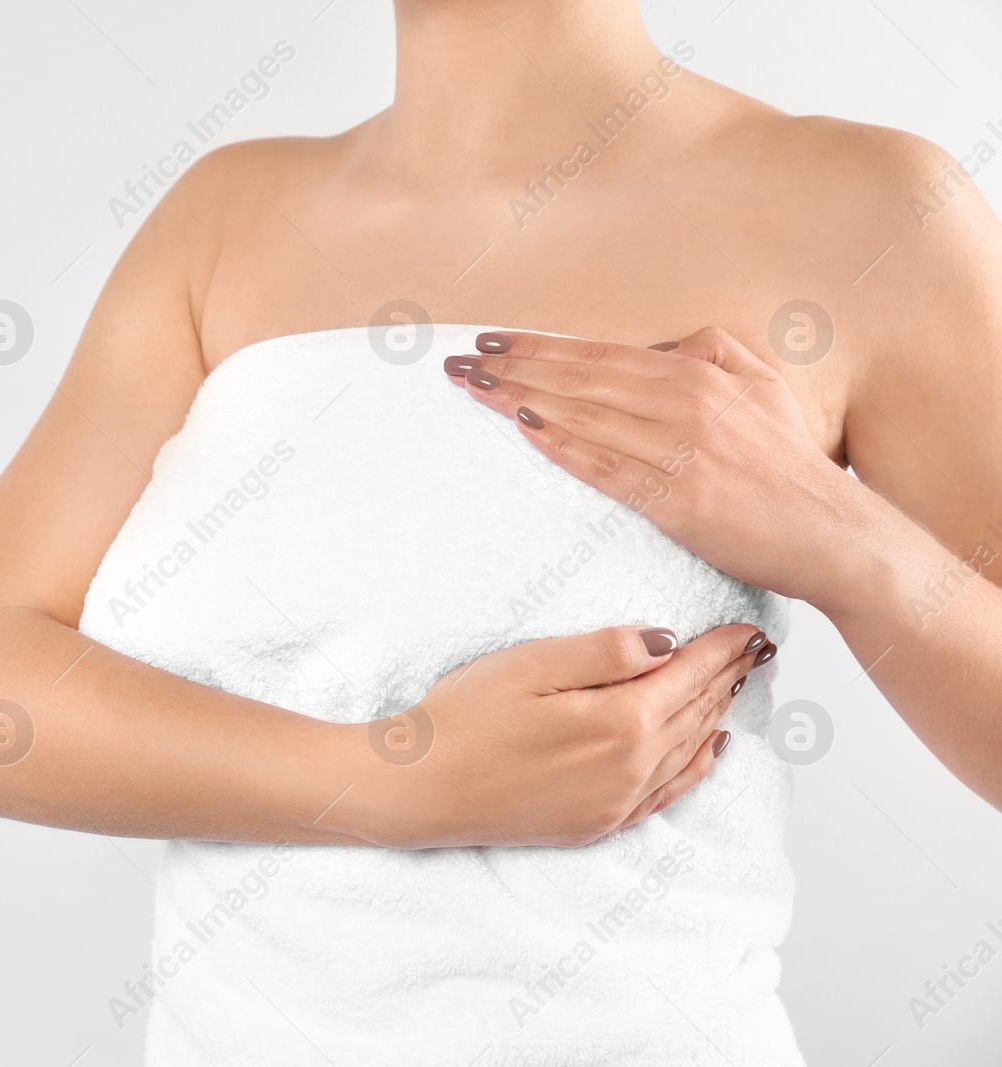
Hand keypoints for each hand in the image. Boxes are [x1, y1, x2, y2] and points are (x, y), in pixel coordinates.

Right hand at [340, 622, 771, 848]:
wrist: (420, 789)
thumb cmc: (464, 718)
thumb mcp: (531, 665)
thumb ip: (604, 651)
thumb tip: (666, 642)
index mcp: (620, 721)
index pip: (689, 675)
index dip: (721, 649)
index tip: (746, 628)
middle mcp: (631, 768)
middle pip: (697, 713)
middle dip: (727, 678)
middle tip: (755, 650)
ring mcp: (616, 802)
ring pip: (690, 752)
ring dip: (717, 715)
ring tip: (736, 686)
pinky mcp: (597, 822)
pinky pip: (668, 793)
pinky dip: (697, 767)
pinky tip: (709, 750)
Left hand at [443, 328, 852, 603]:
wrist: (831, 532)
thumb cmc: (790, 464)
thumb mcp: (761, 386)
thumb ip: (710, 352)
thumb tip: (658, 345)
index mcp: (697, 374)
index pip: (600, 354)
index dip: (540, 345)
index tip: (491, 340)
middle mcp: (684, 403)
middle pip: (579, 379)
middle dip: (512, 367)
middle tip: (459, 362)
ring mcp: (680, 450)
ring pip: (584, 416)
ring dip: (520, 400)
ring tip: (473, 389)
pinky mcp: (677, 498)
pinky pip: (606, 467)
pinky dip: (563, 446)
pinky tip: (524, 430)